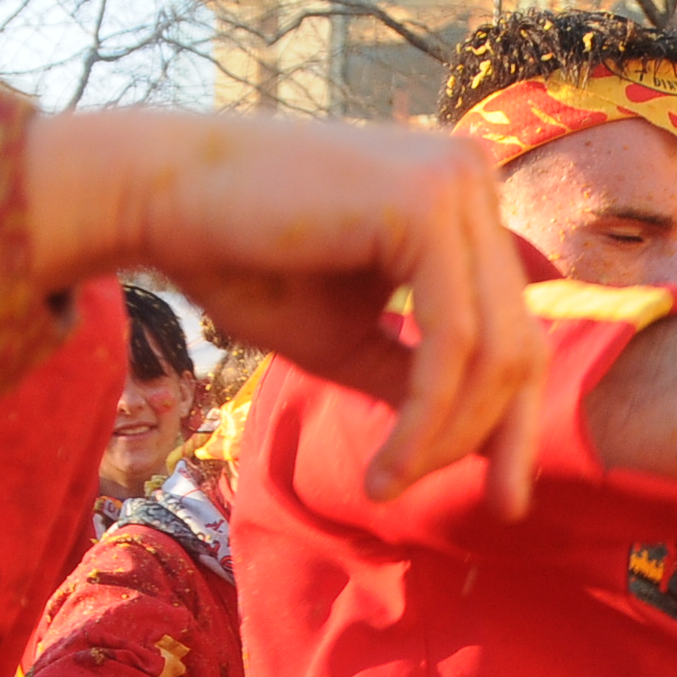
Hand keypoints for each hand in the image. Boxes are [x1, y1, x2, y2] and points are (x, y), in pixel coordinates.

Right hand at [28, 111, 547, 517]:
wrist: (157, 196)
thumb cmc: (242, 263)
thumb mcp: (351, 340)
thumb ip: (422, 378)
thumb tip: (492, 444)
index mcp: (462, 200)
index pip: (515, 327)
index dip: (513, 422)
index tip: (503, 499)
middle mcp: (474, 177)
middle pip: (519, 343)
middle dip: (486, 440)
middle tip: (423, 498)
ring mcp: (458, 183)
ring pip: (495, 352)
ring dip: (446, 438)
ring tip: (387, 485)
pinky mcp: (427, 204)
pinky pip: (452, 343)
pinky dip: (425, 418)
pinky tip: (384, 467)